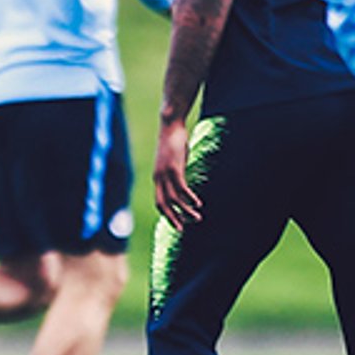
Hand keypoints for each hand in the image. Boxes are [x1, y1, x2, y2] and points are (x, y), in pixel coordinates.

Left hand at [153, 116, 198, 230]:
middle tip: (183, 229)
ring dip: (186, 210)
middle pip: (163, 204)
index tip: (177, 223)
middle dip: (173, 218)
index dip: (167, 214)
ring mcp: (165, 173)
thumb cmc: (174, 142)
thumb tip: (182, 180)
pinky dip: (189, 197)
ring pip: (174, 198)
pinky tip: (197, 203)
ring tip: (197, 217)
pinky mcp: (173, 167)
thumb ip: (177, 172)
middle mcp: (158, 177)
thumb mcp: (174, 161)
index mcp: (157, 177)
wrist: (170, 125)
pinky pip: (181, 187)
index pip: (159, 201)